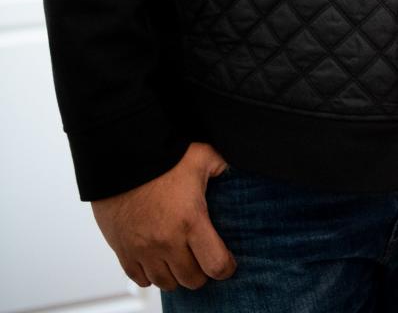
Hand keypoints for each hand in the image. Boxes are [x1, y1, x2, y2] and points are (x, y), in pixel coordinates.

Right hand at [91, 142, 235, 291]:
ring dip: (176, 274)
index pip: (215, 264)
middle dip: (201, 272)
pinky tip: (158, 259)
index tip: (227, 263)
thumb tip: (234, 170)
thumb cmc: (162, 157)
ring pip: (167, 283)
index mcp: (191, 220)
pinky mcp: (124, 251)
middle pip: (192, 280)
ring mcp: (143, 250)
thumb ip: (222, 166)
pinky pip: (140, 279)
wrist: (122, 159)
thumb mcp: (202, 155)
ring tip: (180, 259)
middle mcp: (167, 241)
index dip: (226, 268)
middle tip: (202, 258)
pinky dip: (151, 274)